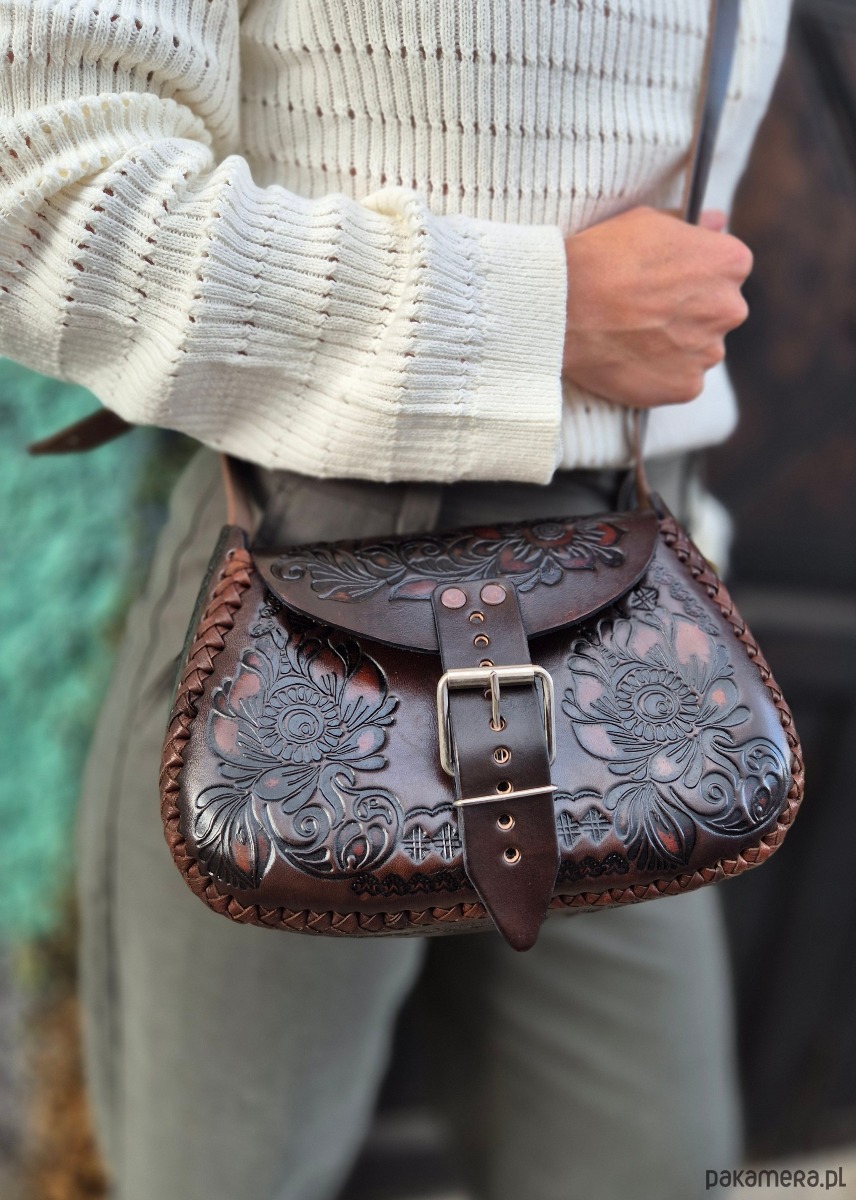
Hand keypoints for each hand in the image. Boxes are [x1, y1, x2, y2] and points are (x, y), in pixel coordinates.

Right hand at [562, 206, 752, 407]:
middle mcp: (730, 309)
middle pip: (717, 312)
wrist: (562, 307)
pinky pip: (680, 380)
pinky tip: (632, 359)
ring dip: (676, 344)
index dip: (694, 274)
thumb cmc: (602, 258)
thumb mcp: (648, 222)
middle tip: (646, 310)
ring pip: (699, 349)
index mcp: (730, 263)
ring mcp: (709, 353)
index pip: (727, 270)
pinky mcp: (686, 387)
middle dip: (690, 311)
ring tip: (633, 336)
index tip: (666, 280)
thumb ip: (692, 226)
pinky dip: (660, 374)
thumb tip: (717, 222)